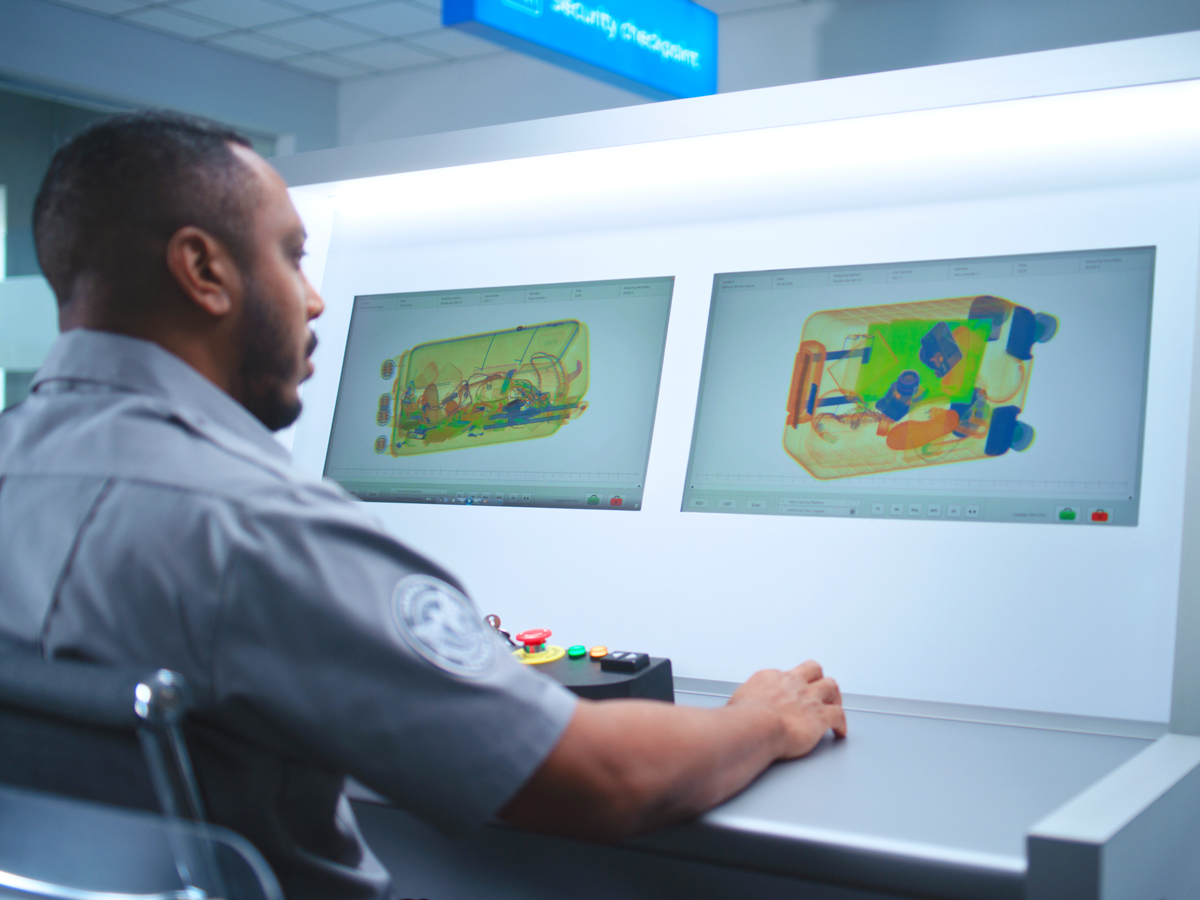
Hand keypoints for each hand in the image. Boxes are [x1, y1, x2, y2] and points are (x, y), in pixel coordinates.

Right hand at [727, 660, 846, 758]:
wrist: (755, 725)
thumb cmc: (742, 717)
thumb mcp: (736, 702)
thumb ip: (742, 703)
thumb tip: (735, 711)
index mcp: (770, 678)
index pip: (785, 675)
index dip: (790, 685)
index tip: (790, 693)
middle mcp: (792, 683)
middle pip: (813, 669)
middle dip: (817, 678)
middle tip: (819, 689)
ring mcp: (809, 698)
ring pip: (831, 686)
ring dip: (834, 696)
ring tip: (834, 705)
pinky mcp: (821, 716)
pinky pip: (839, 716)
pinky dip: (841, 723)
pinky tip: (840, 731)